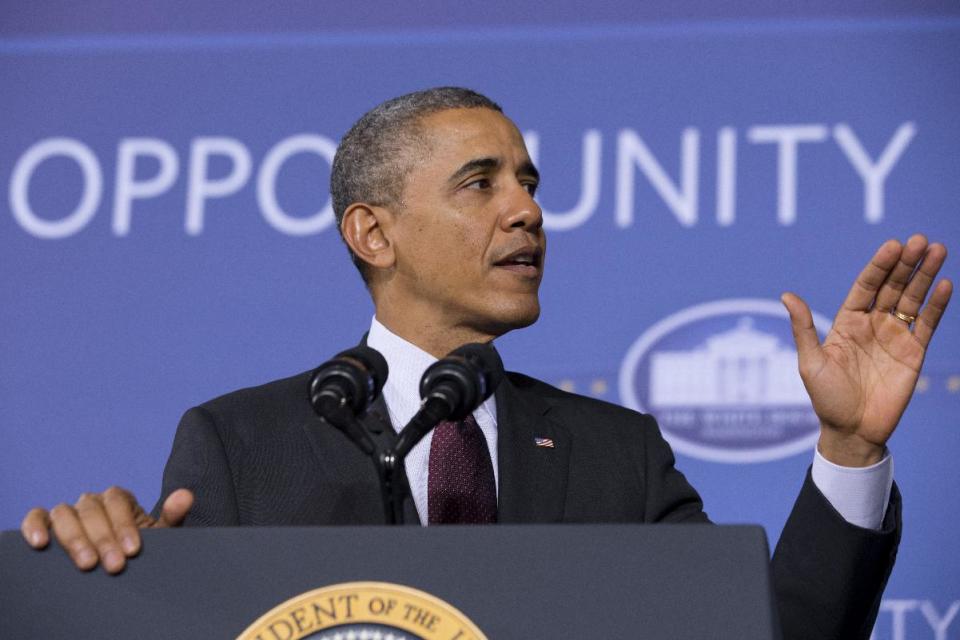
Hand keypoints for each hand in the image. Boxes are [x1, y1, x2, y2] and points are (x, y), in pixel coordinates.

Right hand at [20, 487, 193, 573]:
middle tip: (115, 566)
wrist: (122, 565)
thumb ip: (172, 516)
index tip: (133, 550)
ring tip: (87, 564)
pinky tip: (41, 544)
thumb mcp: (160, 535)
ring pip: (64, 514)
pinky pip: (38, 517)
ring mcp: (70, 513)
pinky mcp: (48, 525)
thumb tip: (185, 495)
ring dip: (75, 539)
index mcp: (119, 499)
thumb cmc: (140, 549)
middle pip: (92, 510)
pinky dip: (35, 526)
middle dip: (104, 539)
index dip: (124, 525)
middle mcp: (93, 502)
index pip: (118, 501)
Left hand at [782, 234, 951, 466]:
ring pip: (912, 299)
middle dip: (905, 264)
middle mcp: (872, 324)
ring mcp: (895, 337)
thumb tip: (786, 295)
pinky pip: (927, 324)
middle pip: (892, 287)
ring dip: (925, 275)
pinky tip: (945, 284)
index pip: (866, 286)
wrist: (852, 432)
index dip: (879, 266)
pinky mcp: (914, 353)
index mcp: (847, 322)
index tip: (892, 245)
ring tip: (937, 250)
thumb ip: (804, 328)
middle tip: (919, 240)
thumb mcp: (810, 362)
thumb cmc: (826, 398)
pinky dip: (937, 304)